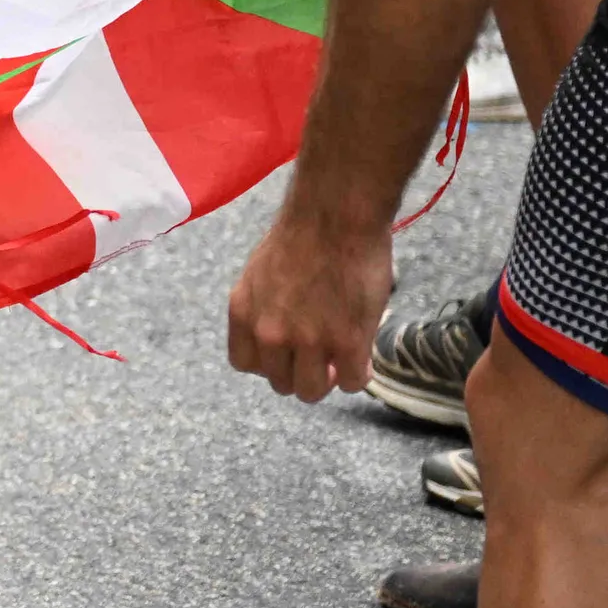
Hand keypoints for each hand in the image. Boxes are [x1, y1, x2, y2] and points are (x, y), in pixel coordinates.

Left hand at [226, 197, 392, 401]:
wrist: (335, 216)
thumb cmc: (303, 235)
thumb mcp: (263, 274)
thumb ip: (266, 308)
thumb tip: (283, 336)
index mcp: (244, 312)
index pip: (245, 364)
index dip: (270, 363)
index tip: (287, 354)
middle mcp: (269, 332)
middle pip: (280, 383)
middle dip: (301, 374)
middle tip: (321, 359)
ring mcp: (308, 341)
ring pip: (311, 391)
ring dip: (328, 380)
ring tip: (341, 362)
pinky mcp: (347, 342)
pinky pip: (352, 383)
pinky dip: (358, 376)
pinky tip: (363, 360)